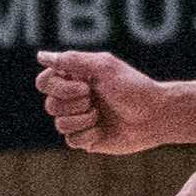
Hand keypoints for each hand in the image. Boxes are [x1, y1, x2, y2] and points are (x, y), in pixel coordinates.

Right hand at [39, 46, 195, 156]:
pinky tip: (103, 130)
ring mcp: (79, 119)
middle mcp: (74, 98)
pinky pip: (71, 140)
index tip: (84, 86)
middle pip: (50, 104)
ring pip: (59, 124)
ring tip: (100, 115)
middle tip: (96, 100)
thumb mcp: (103, 67)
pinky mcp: (86, 138)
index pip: (44, 82)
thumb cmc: (132, 87)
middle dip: (75, 104)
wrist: (155, 116)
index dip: (59, 87)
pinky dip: (88, 135)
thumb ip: (71, 60)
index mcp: (75, 78)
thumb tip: (40, 55)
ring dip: (83, 119)